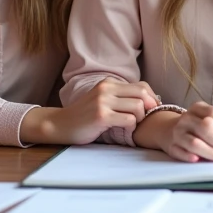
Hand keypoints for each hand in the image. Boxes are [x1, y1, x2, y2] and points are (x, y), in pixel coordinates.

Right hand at [23, 79, 158, 144]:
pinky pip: (129, 120)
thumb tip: (149, 100)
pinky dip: (131, 127)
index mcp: (108, 83)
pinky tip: (124, 130)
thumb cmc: (85, 116)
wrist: (60, 125)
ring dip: (140, 118)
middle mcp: (106, 89)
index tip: (152, 109)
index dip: (152, 98)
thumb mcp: (102, 100)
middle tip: (145, 119)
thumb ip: (120, 97)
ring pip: (138, 107)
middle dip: (150, 107)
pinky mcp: (101, 116)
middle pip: (142, 94)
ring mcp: (103, 102)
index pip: (141, 85)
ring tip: (132, 124)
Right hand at [156, 102, 212, 163]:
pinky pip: (180, 152)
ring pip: (195, 143)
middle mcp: (187, 118)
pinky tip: (199, 161)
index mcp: (198, 108)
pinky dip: (189, 157)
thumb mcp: (208, 120)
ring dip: (212, 153)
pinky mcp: (170, 146)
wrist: (167, 129)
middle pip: (206, 129)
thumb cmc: (196, 127)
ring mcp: (177, 132)